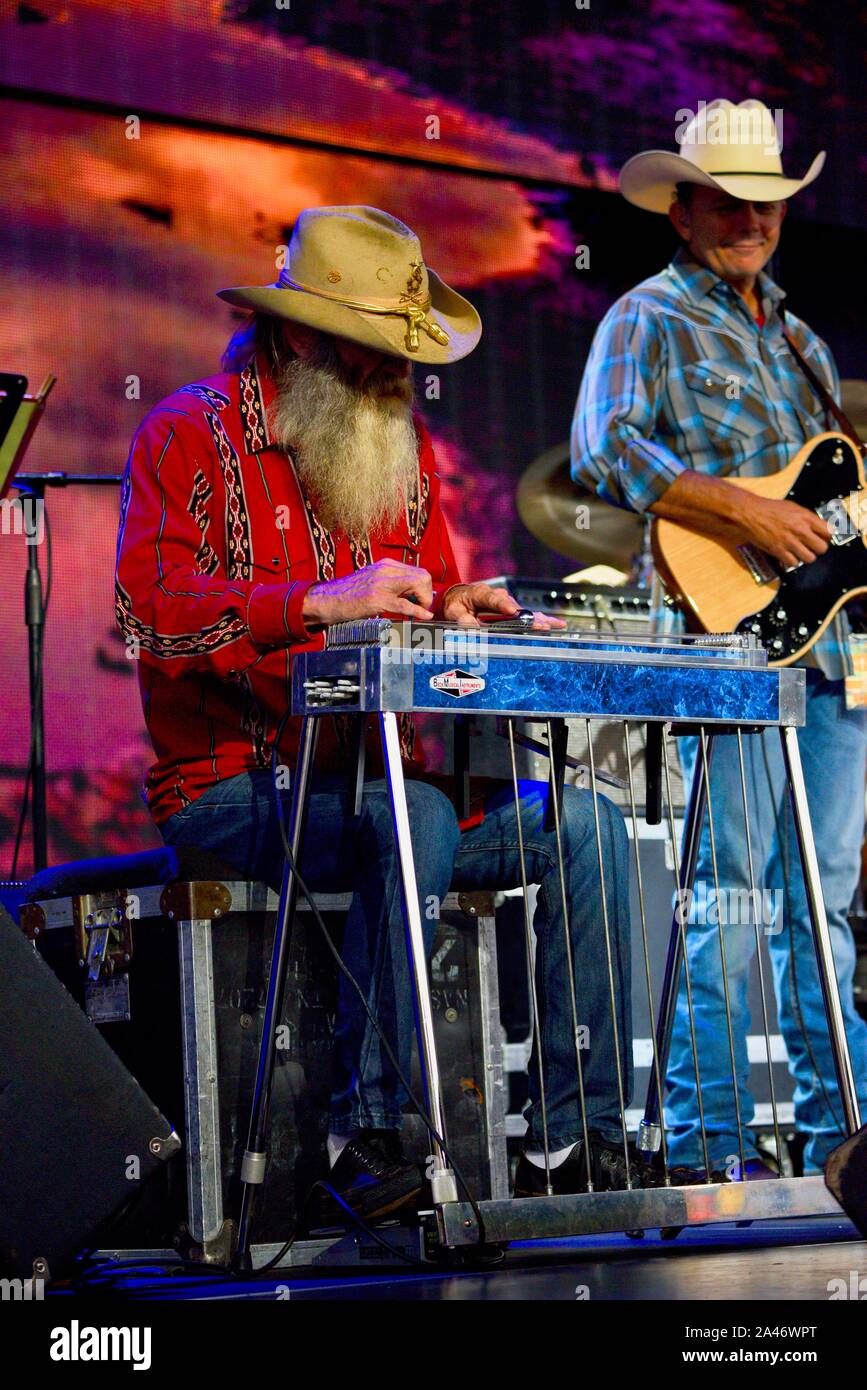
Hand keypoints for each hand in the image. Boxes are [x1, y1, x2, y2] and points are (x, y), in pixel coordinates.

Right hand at [302, 559, 434, 626]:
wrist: (328, 599)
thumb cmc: (350, 594)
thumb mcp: (373, 581)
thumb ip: (391, 583)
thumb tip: (412, 593)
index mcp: (386, 564)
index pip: (418, 571)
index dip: (425, 587)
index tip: (421, 601)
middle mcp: (386, 570)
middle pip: (423, 576)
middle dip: (427, 594)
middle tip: (421, 607)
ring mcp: (382, 583)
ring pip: (418, 585)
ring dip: (424, 601)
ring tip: (418, 611)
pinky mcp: (377, 599)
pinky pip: (405, 605)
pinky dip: (419, 611)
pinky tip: (424, 617)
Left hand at [442, 582, 565, 629]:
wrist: (459, 598)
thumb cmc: (456, 604)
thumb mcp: (453, 611)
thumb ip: (461, 619)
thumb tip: (470, 626)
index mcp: (480, 593)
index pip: (493, 598)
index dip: (503, 605)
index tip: (512, 611)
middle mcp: (497, 596)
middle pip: (513, 606)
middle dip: (526, 616)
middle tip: (539, 624)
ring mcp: (506, 602)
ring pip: (523, 611)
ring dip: (537, 619)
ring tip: (553, 625)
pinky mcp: (511, 609)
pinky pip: (526, 615)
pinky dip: (539, 620)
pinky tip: (555, 624)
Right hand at [737, 495, 831, 568]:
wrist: (751, 513)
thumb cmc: (769, 509)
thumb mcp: (793, 507)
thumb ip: (806, 518)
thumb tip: (817, 527)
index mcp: (806, 517)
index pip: (829, 532)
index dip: (827, 536)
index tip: (823, 537)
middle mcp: (800, 530)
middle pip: (822, 548)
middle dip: (818, 548)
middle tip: (812, 546)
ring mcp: (790, 542)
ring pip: (810, 558)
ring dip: (806, 556)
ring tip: (800, 552)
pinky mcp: (779, 551)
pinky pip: (794, 563)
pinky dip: (792, 561)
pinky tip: (788, 554)